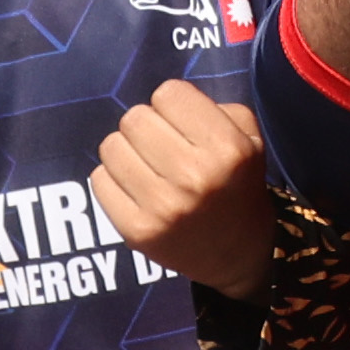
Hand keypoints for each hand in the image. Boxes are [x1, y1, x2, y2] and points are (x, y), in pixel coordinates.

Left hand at [94, 76, 280, 293]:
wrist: (238, 255)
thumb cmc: (239, 186)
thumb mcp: (250, 141)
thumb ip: (214, 108)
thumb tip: (165, 100)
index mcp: (227, 149)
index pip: (168, 93)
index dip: (174, 104)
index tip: (182, 123)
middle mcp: (195, 176)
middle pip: (135, 117)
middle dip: (146, 126)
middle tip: (160, 145)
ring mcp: (162, 206)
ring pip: (111, 146)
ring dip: (126, 151)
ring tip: (145, 166)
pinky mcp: (136, 230)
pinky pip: (99, 180)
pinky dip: (113, 180)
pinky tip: (135, 189)